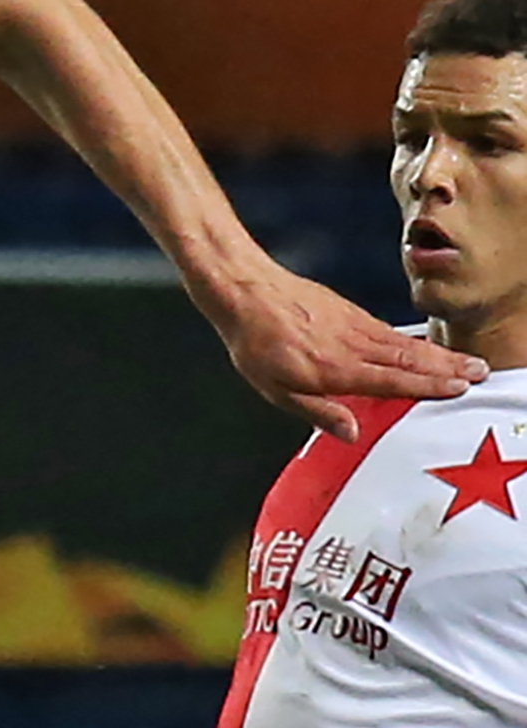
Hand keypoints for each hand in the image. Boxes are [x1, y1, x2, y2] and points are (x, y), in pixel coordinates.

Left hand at [205, 269, 481, 441]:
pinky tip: (429, 346)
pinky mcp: (350, 312)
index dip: (427, 386)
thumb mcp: (276, 389)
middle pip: (408, 359)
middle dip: (447, 368)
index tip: (457, 389)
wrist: (247, 294)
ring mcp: (353, 326)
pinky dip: (414, 339)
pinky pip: (389, 330)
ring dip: (439, 353)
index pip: (391, 381)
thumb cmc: (256, 345)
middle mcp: (350, 347)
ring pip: (404, 343)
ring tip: (468, 361)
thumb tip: (353, 434)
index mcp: (335, 370)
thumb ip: (318, 411)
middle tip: (481, 373)